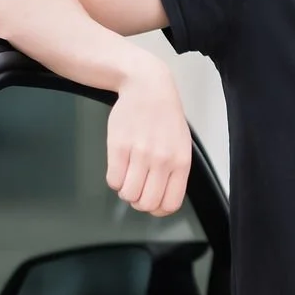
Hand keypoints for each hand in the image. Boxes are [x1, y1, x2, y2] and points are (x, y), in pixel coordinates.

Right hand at [106, 55, 192, 215]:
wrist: (147, 86)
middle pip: (147, 204)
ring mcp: (140, 153)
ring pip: (128, 195)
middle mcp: (162, 160)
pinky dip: (114, 180)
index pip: (171, 204)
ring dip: (125, 191)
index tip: (152, 203)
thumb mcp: (181, 143)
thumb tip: (163, 197)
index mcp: (180, 162)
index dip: (158, 209)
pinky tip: (119, 167)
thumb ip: (175, 171)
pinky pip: (113, 181)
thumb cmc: (164, 116)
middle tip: (137, 189)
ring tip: (128, 177)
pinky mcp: (118, 147)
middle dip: (139, 202)